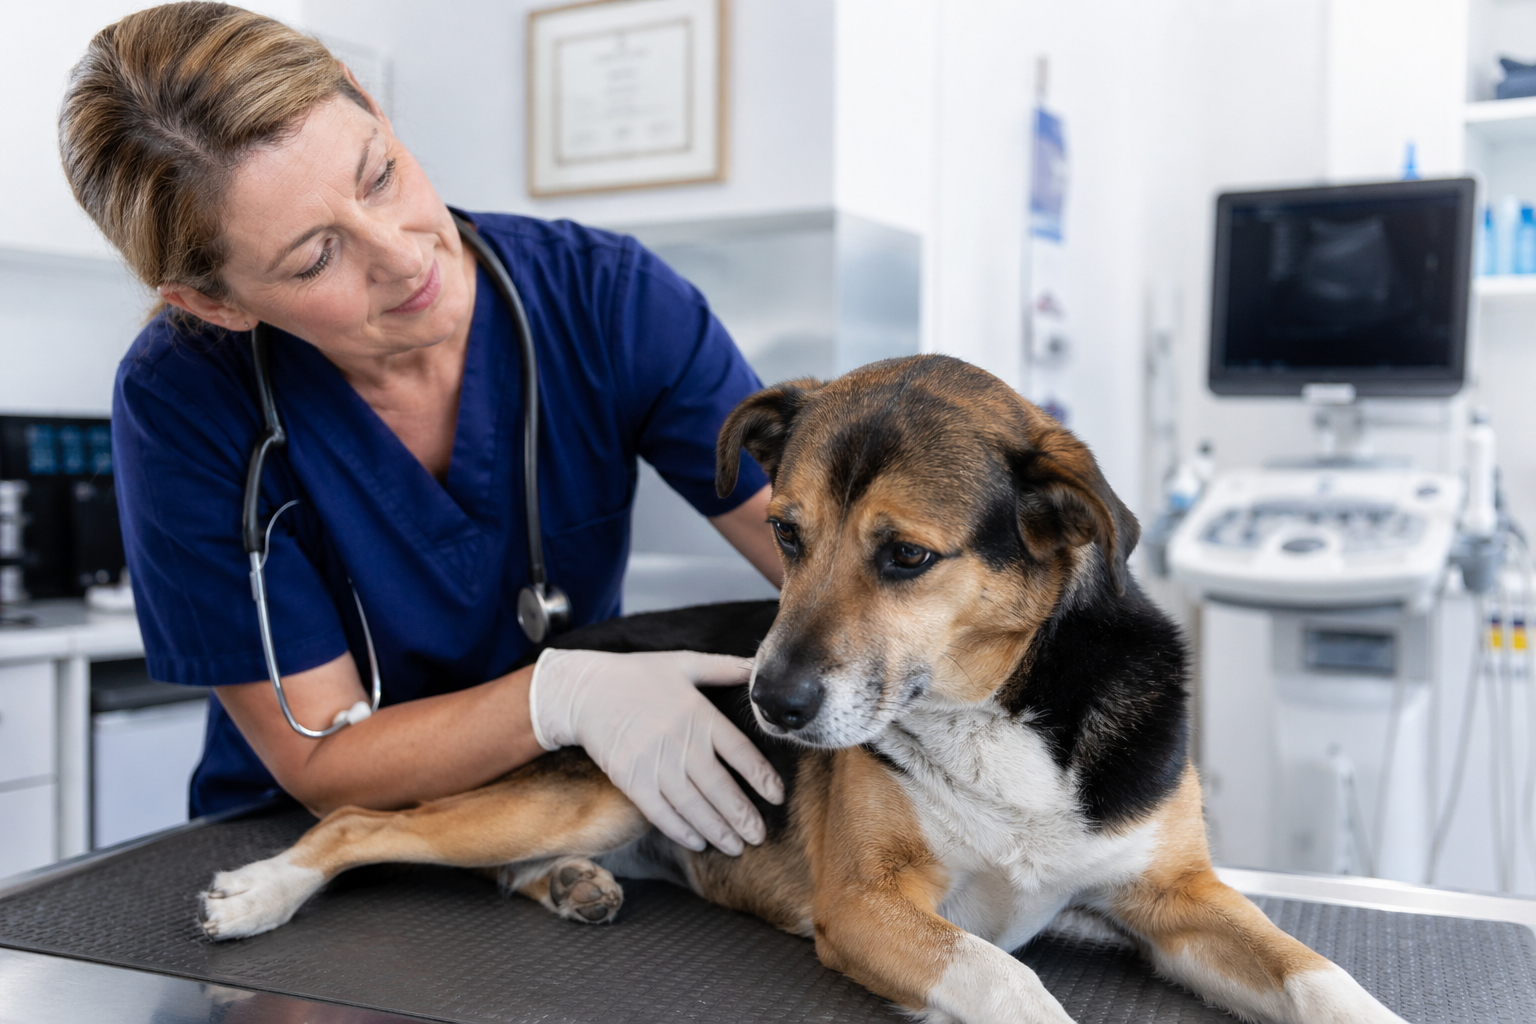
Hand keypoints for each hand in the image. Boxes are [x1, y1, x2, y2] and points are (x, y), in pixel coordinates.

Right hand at [528, 649, 783, 854]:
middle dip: (743, 816)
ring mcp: (653, 763)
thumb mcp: (684, 663)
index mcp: (698, 714)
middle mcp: (680, 741)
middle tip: (759, 836)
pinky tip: (697, 842)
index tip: (776, 796)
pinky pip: (660, 812)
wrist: (585, 691)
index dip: (762, 777)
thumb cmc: (638, 674)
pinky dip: (680, 830)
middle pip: (719, 787)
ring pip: (693, 806)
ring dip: (717, 830)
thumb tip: (757, 666)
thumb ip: (724, 667)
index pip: (740, 752)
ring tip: (736, 846)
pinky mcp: (630, 780)